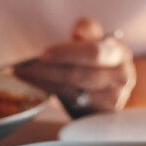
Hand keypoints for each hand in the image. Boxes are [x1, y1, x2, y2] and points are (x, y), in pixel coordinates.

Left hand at [15, 18, 135, 112]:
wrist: (114, 88)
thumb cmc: (100, 60)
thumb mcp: (97, 40)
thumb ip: (89, 29)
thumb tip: (79, 30)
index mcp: (118, 52)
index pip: (92, 52)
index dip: (66, 53)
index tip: (42, 53)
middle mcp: (121, 76)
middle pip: (79, 75)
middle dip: (48, 71)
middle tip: (24, 67)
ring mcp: (113, 98)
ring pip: (72, 91)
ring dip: (45, 82)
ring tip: (25, 74)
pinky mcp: (102, 115)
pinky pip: (72, 104)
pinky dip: (52, 93)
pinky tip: (39, 85)